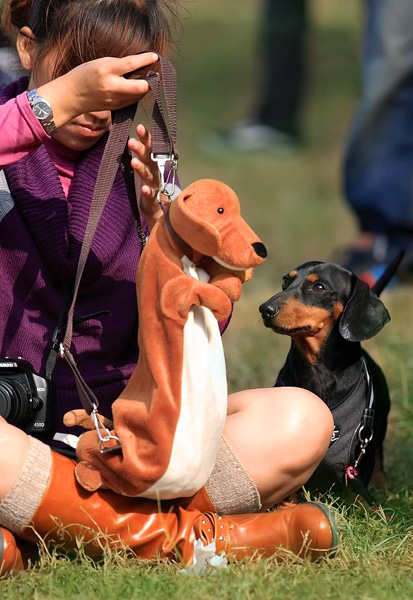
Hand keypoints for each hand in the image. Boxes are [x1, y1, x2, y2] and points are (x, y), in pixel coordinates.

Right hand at [37, 53, 158, 127]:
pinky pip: (132, 101)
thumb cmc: (84, 75)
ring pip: (139, 95)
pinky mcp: (116, 108)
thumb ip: (119, 64)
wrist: (72, 96)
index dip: (146, 60)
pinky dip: (136, 94)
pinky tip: (135, 88)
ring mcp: (115, 100)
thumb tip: (138, 64)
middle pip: (141, 87)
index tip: (155, 56)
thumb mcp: (100, 63)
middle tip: (153, 74)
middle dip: (150, 81)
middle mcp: (112, 87)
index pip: (131, 64)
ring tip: (145, 79)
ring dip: (144, 88)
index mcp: (106, 70)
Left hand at [128, 123, 163, 228]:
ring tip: (134, 162)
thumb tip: (111, 130)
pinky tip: (144, 189)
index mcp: (152, 162)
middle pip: (149, 159)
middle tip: (131, 142)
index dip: (145, 138)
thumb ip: (131, 150)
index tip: (139, 127)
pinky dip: (148, 192)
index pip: (149, 148)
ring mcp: (155, 185)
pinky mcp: (153, 199)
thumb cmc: (147, 182)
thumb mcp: (140, 165)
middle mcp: (155, 171)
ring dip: (142, 168)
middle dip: (141, 150)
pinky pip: (151, 195)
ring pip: (148, 175)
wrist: (157, 208)